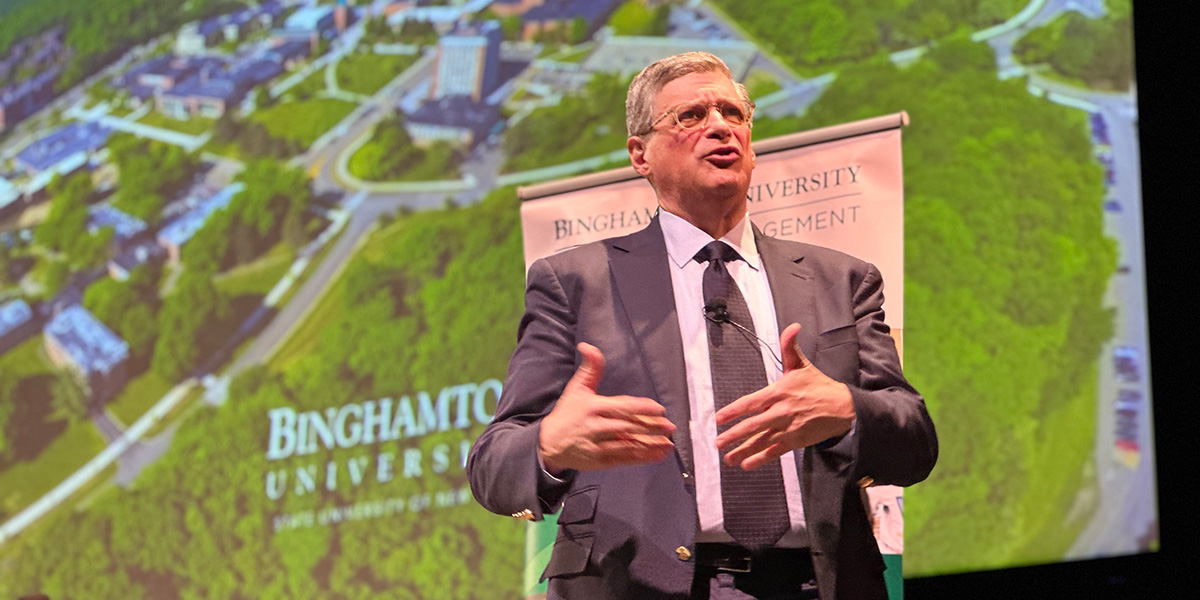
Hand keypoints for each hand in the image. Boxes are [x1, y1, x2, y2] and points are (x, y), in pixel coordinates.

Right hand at [539, 343, 675, 473]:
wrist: (548, 443)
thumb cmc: (567, 413)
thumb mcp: (576, 388)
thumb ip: (590, 368)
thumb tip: (588, 346)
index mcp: (593, 407)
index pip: (622, 407)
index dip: (642, 408)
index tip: (659, 409)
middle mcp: (596, 427)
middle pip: (628, 427)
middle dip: (651, 427)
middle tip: (670, 427)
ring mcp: (597, 446)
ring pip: (628, 445)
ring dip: (650, 445)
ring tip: (668, 444)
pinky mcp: (599, 461)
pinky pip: (624, 459)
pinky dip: (642, 458)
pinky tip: (657, 455)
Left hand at [715, 323, 854, 469]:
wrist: (843, 407)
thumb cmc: (819, 385)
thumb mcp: (802, 365)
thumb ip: (790, 347)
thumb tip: (792, 326)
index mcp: (779, 392)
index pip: (751, 402)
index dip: (734, 411)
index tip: (719, 418)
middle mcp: (781, 412)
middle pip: (753, 426)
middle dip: (733, 435)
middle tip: (717, 442)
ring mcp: (788, 428)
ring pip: (761, 441)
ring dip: (743, 451)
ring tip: (728, 459)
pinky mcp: (796, 441)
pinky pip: (775, 452)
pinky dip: (761, 459)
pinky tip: (748, 465)